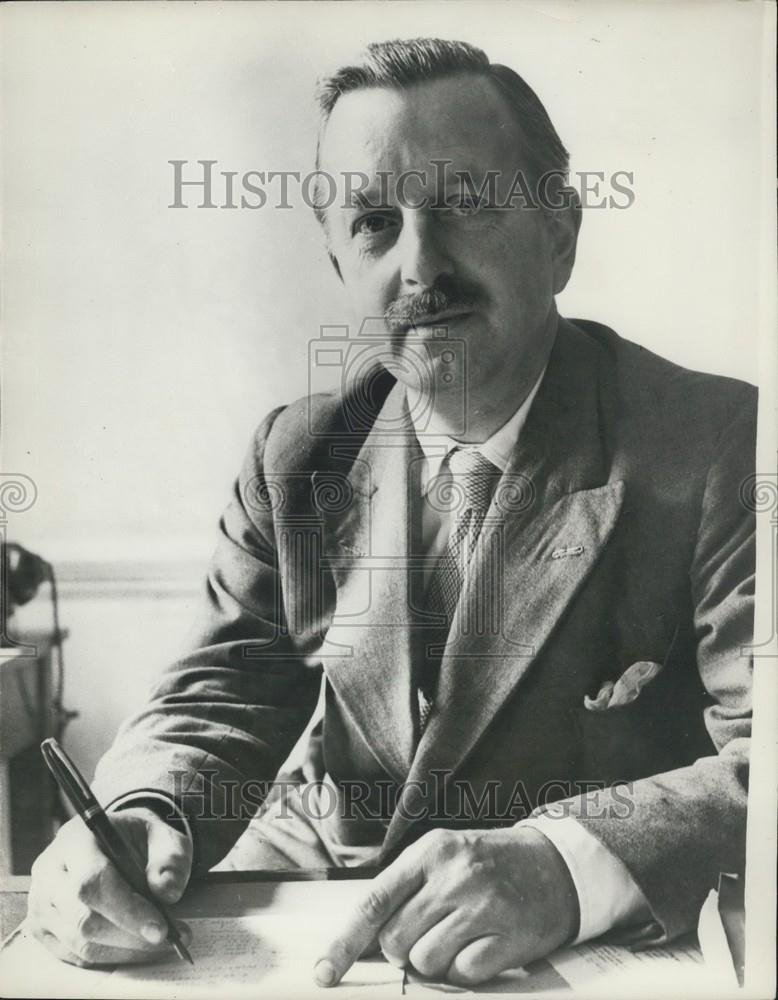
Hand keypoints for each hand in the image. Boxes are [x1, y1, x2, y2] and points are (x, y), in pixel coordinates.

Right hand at [27, 806, 192, 966]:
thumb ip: (170, 858)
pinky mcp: (43, 928)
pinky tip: (137, 946)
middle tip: (169, 937)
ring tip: (161, 943)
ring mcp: (41, 902)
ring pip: (80, 942)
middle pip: (82, 918)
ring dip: (125, 950)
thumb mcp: (163, 836)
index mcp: (77, 838)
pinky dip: (111, 957)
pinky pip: (76, 956)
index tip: (161, 928)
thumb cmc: (138, 839)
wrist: (114, 841)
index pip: (92, 880)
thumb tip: (166, 891)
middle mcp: (50, 870)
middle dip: (130, 935)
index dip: (126, 910)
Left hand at [314, 826, 577, 987]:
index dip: (344, 943)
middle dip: (403, 950)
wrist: (557, 865)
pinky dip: (465, 971)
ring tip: (459, 937)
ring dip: (436, 962)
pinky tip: (482, 946)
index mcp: (430, 851)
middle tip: (429, 933)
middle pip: (396, 940)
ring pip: (426, 963)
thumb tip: (360, 942)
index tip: (324, 974)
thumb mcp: (444, 858)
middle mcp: (454, 875)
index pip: (374, 902)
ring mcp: (483, 905)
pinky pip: (464, 975)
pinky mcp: (510, 935)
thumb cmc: (489, 864)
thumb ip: (404, 891)